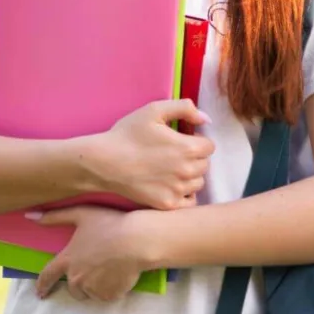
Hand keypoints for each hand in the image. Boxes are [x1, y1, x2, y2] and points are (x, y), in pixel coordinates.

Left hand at [29, 206, 155, 301]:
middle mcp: (77, 278)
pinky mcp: (109, 295)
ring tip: (109, 268)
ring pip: (90, 293)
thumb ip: (54, 217)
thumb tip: (29, 216)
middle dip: (80, 282)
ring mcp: (93, 288)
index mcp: (68, 260)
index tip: (40, 293)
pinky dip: (110, 289)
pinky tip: (118, 274)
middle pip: (73, 288)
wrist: (137, 241)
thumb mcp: (80, 214)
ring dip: (95, 285)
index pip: (48, 275)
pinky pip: (106, 295)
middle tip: (94, 268)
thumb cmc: (109, 224)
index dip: (42, 285)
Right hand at [75, 99, 213, 209]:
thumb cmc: (127, 134)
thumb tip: (206, 119)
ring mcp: (178, 190)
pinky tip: (169, 185)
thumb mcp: (153, 110)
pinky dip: (183, 194)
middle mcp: (187, 171)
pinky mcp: (167, 204)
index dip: (196, 140)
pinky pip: (189, 201)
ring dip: (189, 176)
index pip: (209, 146)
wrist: (104, 162)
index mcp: (188, 148)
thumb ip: (184, 108)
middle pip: (205, 165)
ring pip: (197, 183)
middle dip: (194, 158)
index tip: (181, 140)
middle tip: (172, 154)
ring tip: (169, 169)